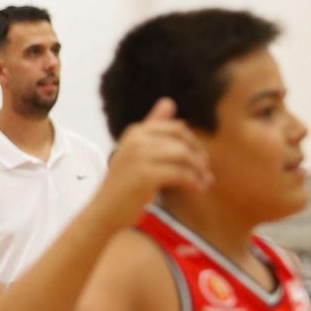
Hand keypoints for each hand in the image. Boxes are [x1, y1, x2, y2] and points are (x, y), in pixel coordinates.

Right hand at [94, 98, 211, 222]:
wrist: (105, 210)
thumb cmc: (124, 183)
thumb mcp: (137, 151)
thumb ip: (153, 126)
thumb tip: (169, 101)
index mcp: (135, 131)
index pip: (175, 128)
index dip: (192, 143)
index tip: (200, 159)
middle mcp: (136, 140)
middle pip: (182, 140)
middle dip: (198, 156)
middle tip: (206, 172)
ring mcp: (139, 156)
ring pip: (183, 156)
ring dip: (199, 171)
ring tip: (205, 182)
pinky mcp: (145, 175)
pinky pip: (181, 174)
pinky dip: (193, 182)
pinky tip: (198, 189)